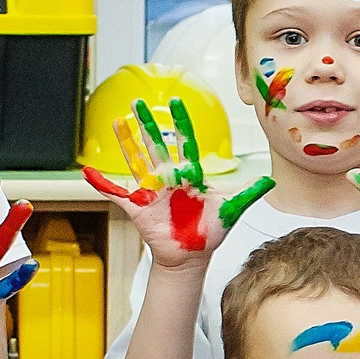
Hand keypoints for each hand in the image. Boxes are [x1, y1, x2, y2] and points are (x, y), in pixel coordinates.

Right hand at [83, 96, 275, 268]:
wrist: (193, 256)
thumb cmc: (210, 232)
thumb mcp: (232, 211)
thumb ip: (249, 193)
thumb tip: (271, 179)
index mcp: (189, 175)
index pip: (184, 143)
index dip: (180, 123)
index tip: (175, 101)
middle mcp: (168, 178)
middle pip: (156, 145)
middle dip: (148, 124)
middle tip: (138, 102)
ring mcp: (152, 191)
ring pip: (137, 160)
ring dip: (126, 142)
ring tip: (117, 122)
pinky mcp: (138, 207)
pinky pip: (117, 192)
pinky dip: (102, 184)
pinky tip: (88, 172)